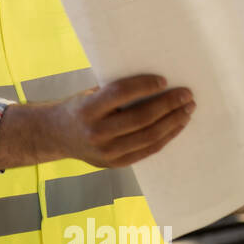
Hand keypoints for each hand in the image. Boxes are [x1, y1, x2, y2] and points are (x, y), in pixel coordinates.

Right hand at [49, 74, 194, 167]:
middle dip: (168, 104)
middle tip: (187, 94)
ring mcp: (106, 152)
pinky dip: (166, 137)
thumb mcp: (90, 94)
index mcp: (87, 109)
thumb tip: (155, 84)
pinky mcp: (115, 164)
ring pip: (149, 136)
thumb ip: (115, 92)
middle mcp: (96, 132)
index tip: (164, 80)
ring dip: (173, 122)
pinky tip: (177, 125)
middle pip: (141, 118)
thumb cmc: (78, 107)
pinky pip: (147, 150)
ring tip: (187, 109)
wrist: (56, 135)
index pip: (121, 94)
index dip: (144, 86)